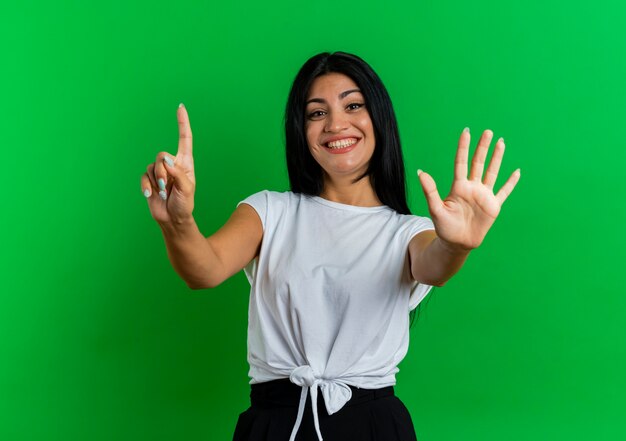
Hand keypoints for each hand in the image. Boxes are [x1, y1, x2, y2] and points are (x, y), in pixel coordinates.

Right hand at [141, 104, 195, 224]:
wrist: (173, 219)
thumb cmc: (184, 204)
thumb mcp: (187, 189)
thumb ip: (178, 173)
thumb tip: (166, 160)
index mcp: (185, 163)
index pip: (185, 139)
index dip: (182, 123)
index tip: (181, 107)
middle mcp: (172, 164)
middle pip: (161, 155)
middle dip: (162, 171)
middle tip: (167, 187)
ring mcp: (160, 172)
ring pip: (151, 166)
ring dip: (157, 181)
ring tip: (164, 193)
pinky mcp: (149, 181)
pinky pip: (143, 177)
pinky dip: (146, 186)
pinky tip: (151, 195)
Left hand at [417, 128, 519, 251]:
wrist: (457, 243)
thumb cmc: (445, 227)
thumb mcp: (436, 209)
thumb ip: (430, 191)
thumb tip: (420, 172)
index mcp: (458, 187)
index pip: (461, 162)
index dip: (464, 147)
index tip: (466, 132)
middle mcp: (472, 187)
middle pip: (478, 163)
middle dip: (483, 147)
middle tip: (487, 131)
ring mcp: (484, 195)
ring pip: (492, 172)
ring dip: (497, 157)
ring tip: (501, 142)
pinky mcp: (493, 205)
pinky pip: (504, 191)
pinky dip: (511, 182)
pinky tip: (517, 171)